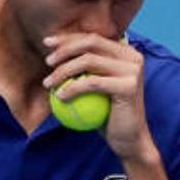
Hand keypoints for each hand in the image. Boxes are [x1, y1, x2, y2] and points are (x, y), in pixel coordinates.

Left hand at [42, 33, 153, 161]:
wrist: (129, 141)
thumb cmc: (107, 116)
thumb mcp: (95, 88)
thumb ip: (84, 68)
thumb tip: (54, 51)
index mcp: (127, 53)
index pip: (93, 38)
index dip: (68, 37)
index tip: (47, 43)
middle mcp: (133, 57)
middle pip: (92, 43)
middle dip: (65, 49)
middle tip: (47, 62)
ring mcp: (133, 71)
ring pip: (89, 61)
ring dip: (63, 70)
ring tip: (48, 82)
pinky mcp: (128, 86)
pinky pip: (91, 83)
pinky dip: (72, 88)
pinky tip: (59, 96)